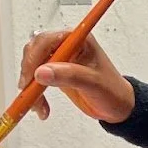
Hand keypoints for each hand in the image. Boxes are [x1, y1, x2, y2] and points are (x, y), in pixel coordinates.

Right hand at [17, 29, 136, 122]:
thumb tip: (42, 72)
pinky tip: (42, 106)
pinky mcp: (56, 73)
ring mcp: (60, 59)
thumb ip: (68, 76)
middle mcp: (67, 46)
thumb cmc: (112, 91)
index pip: (47, 40)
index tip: (31, 77)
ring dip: (31, 87)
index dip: (34, 58)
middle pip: (35, 51)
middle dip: (30, 74)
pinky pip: (36, 79)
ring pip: (33, 66)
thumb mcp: (92, 83)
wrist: (117, 107)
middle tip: (30, 93)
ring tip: (39, 105)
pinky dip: (35, 93)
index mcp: (78, 40)